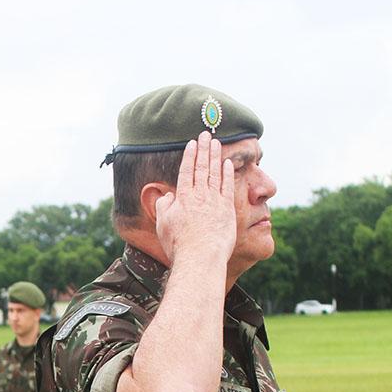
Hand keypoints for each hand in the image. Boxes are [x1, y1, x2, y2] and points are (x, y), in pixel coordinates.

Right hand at [155, 131, 236, 265]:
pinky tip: (228, 163)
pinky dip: (228, 173)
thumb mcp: (163, 225)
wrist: (200, 257)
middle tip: (206, 134)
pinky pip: (228, 186)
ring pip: (215, 173)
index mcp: (182, 198)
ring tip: (217, 142)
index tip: (192, 144)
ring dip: (216, 156)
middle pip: (201, 167)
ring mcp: (214, 201)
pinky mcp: (227, 209)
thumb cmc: (179, 245)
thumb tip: (167, 196)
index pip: (186, 171)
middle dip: (203, 149)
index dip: (189, 155)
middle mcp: (199, 195)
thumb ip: (163, 207)